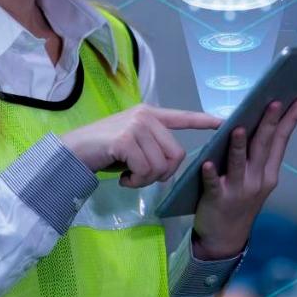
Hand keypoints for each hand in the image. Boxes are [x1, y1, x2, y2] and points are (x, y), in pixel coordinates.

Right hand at [60, 103, 222, 187]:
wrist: (72, 152)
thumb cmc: (104, 151)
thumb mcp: (134, 144)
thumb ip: (154, 146)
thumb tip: (173, 165)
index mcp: (151, 114)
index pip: (184, 116)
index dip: (205, 121)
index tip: (225, 122)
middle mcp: (146, 116)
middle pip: (176, 154)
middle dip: (163, 174)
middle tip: (141, 176)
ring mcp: (136, 126)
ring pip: (161, 165)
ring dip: (146, 180)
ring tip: (130, 176)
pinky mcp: (125, 140)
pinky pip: (145, 171)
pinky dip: (136, 182)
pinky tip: (123, 178)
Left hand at [193, 98, 296, 257]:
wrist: (226, 238)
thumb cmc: (240, 202)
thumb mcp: (258, 181)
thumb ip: (259, 157)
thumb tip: (261, 124)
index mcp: (268, 173)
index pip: (281, 141)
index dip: (290, 120)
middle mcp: (257, 180)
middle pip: (263, 146)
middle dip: (269, 123)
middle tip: (274, 102)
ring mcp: (238, 190)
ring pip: (239, 163)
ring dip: (238, 146)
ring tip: (238, 128)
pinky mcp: (217, 199)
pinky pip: (213, 183)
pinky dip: (210, 173)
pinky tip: (207, 163)